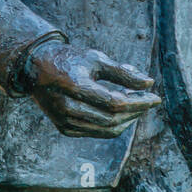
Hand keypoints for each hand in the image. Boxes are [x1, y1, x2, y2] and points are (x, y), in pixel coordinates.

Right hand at [26, 42, 160, 138]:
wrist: (36, 69)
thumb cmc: (69, 59)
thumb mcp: (96, 59)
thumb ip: (122, 72)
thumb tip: (149, 83)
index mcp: (74, 85)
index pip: (115, 102)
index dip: (138, 102)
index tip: (155, 97)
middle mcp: (67, 107)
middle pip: (113, 118)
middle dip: (136, 111)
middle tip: (148, 100)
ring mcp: (64, 121)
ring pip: (107, 130)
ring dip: (127, 120)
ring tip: (136, 105)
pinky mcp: (64, 129)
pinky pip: (97, 133)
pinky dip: (113, 126)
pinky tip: (121, 112)